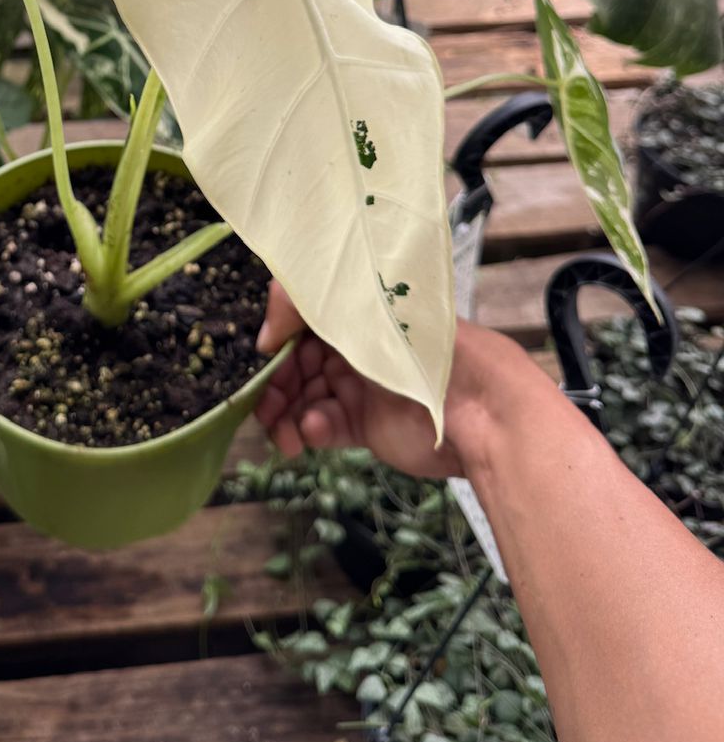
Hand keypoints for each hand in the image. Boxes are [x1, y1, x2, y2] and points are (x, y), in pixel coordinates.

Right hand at [255, 282, 523, 480]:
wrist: (478, 406)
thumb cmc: (419, 345)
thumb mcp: (355, 305)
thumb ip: (297, 306)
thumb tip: (265, 341)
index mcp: (352, 311)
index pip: (298, 323)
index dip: (276, 341)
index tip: (262, 359)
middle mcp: (353, 347)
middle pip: (295, 365)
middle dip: (275, 386)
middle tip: (264, 409)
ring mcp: (359, 387)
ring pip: (304, 399)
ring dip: (286, 415)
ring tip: (285, 436)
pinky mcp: (367, 425)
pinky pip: (326, 426)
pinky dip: (312, 430)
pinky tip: (314, 433)